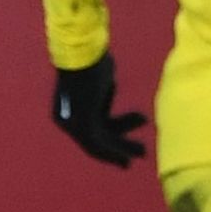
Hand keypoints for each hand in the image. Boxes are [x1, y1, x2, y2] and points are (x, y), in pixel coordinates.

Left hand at [53, 52, 148, 167]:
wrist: (85, 55)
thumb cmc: (94, 60)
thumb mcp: (102, 78)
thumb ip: (104, 90)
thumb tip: (108, 83)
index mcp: (68, 109)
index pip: (93, 127)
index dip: (112, 136)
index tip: (128, 140)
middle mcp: (67, 120)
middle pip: (96, 138)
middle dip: (119, 146)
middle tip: (138, 153)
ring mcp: (73, 124)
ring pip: (99, 144)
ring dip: (121, 150)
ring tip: (143, 152)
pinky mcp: (83, 125)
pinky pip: (99, 144)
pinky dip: (115, 151)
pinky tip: (127, 156)